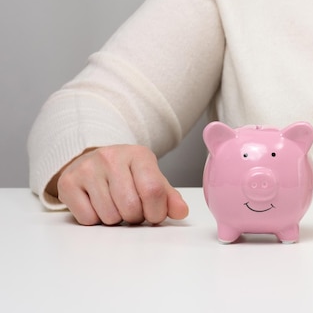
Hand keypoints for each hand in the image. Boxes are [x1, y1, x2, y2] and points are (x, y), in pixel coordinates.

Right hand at [50, 145, 188, 224]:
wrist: (93, 162)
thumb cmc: (128, 175)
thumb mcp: (151, 179)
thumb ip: (169, 197)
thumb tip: (181, 212)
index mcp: (138, 155)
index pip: (153, 190)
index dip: (157, 212)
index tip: (154, 214)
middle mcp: (111, 157)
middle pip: (130, 206)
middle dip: (135, 217)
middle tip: (132, 210)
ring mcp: (87, 168)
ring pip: (109, 215)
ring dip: (116, 219)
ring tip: (115, 205)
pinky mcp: (68, 183)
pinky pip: (87, 219)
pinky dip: (95, 220)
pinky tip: (97, 205)